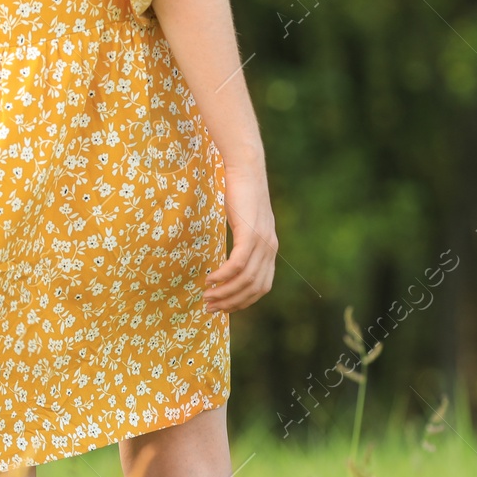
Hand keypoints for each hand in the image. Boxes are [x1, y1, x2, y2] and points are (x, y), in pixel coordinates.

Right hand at [206, 168, 276, 312]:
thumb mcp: (244, 223)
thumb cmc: (240, 194)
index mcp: (270, 249)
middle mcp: (270, 248)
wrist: (246, 168)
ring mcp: (262, 241)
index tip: (223, 308)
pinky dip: (223, 276)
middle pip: (254, 288)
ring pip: (245, 280)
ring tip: (206, 296)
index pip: (261, 287)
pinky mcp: (250, 233)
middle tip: (209, 307)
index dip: (242, 302)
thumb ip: (243, 242)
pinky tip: (209, 278)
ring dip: (224, 292)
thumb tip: (230, 260)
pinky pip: (237, 264)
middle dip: (231, 303)